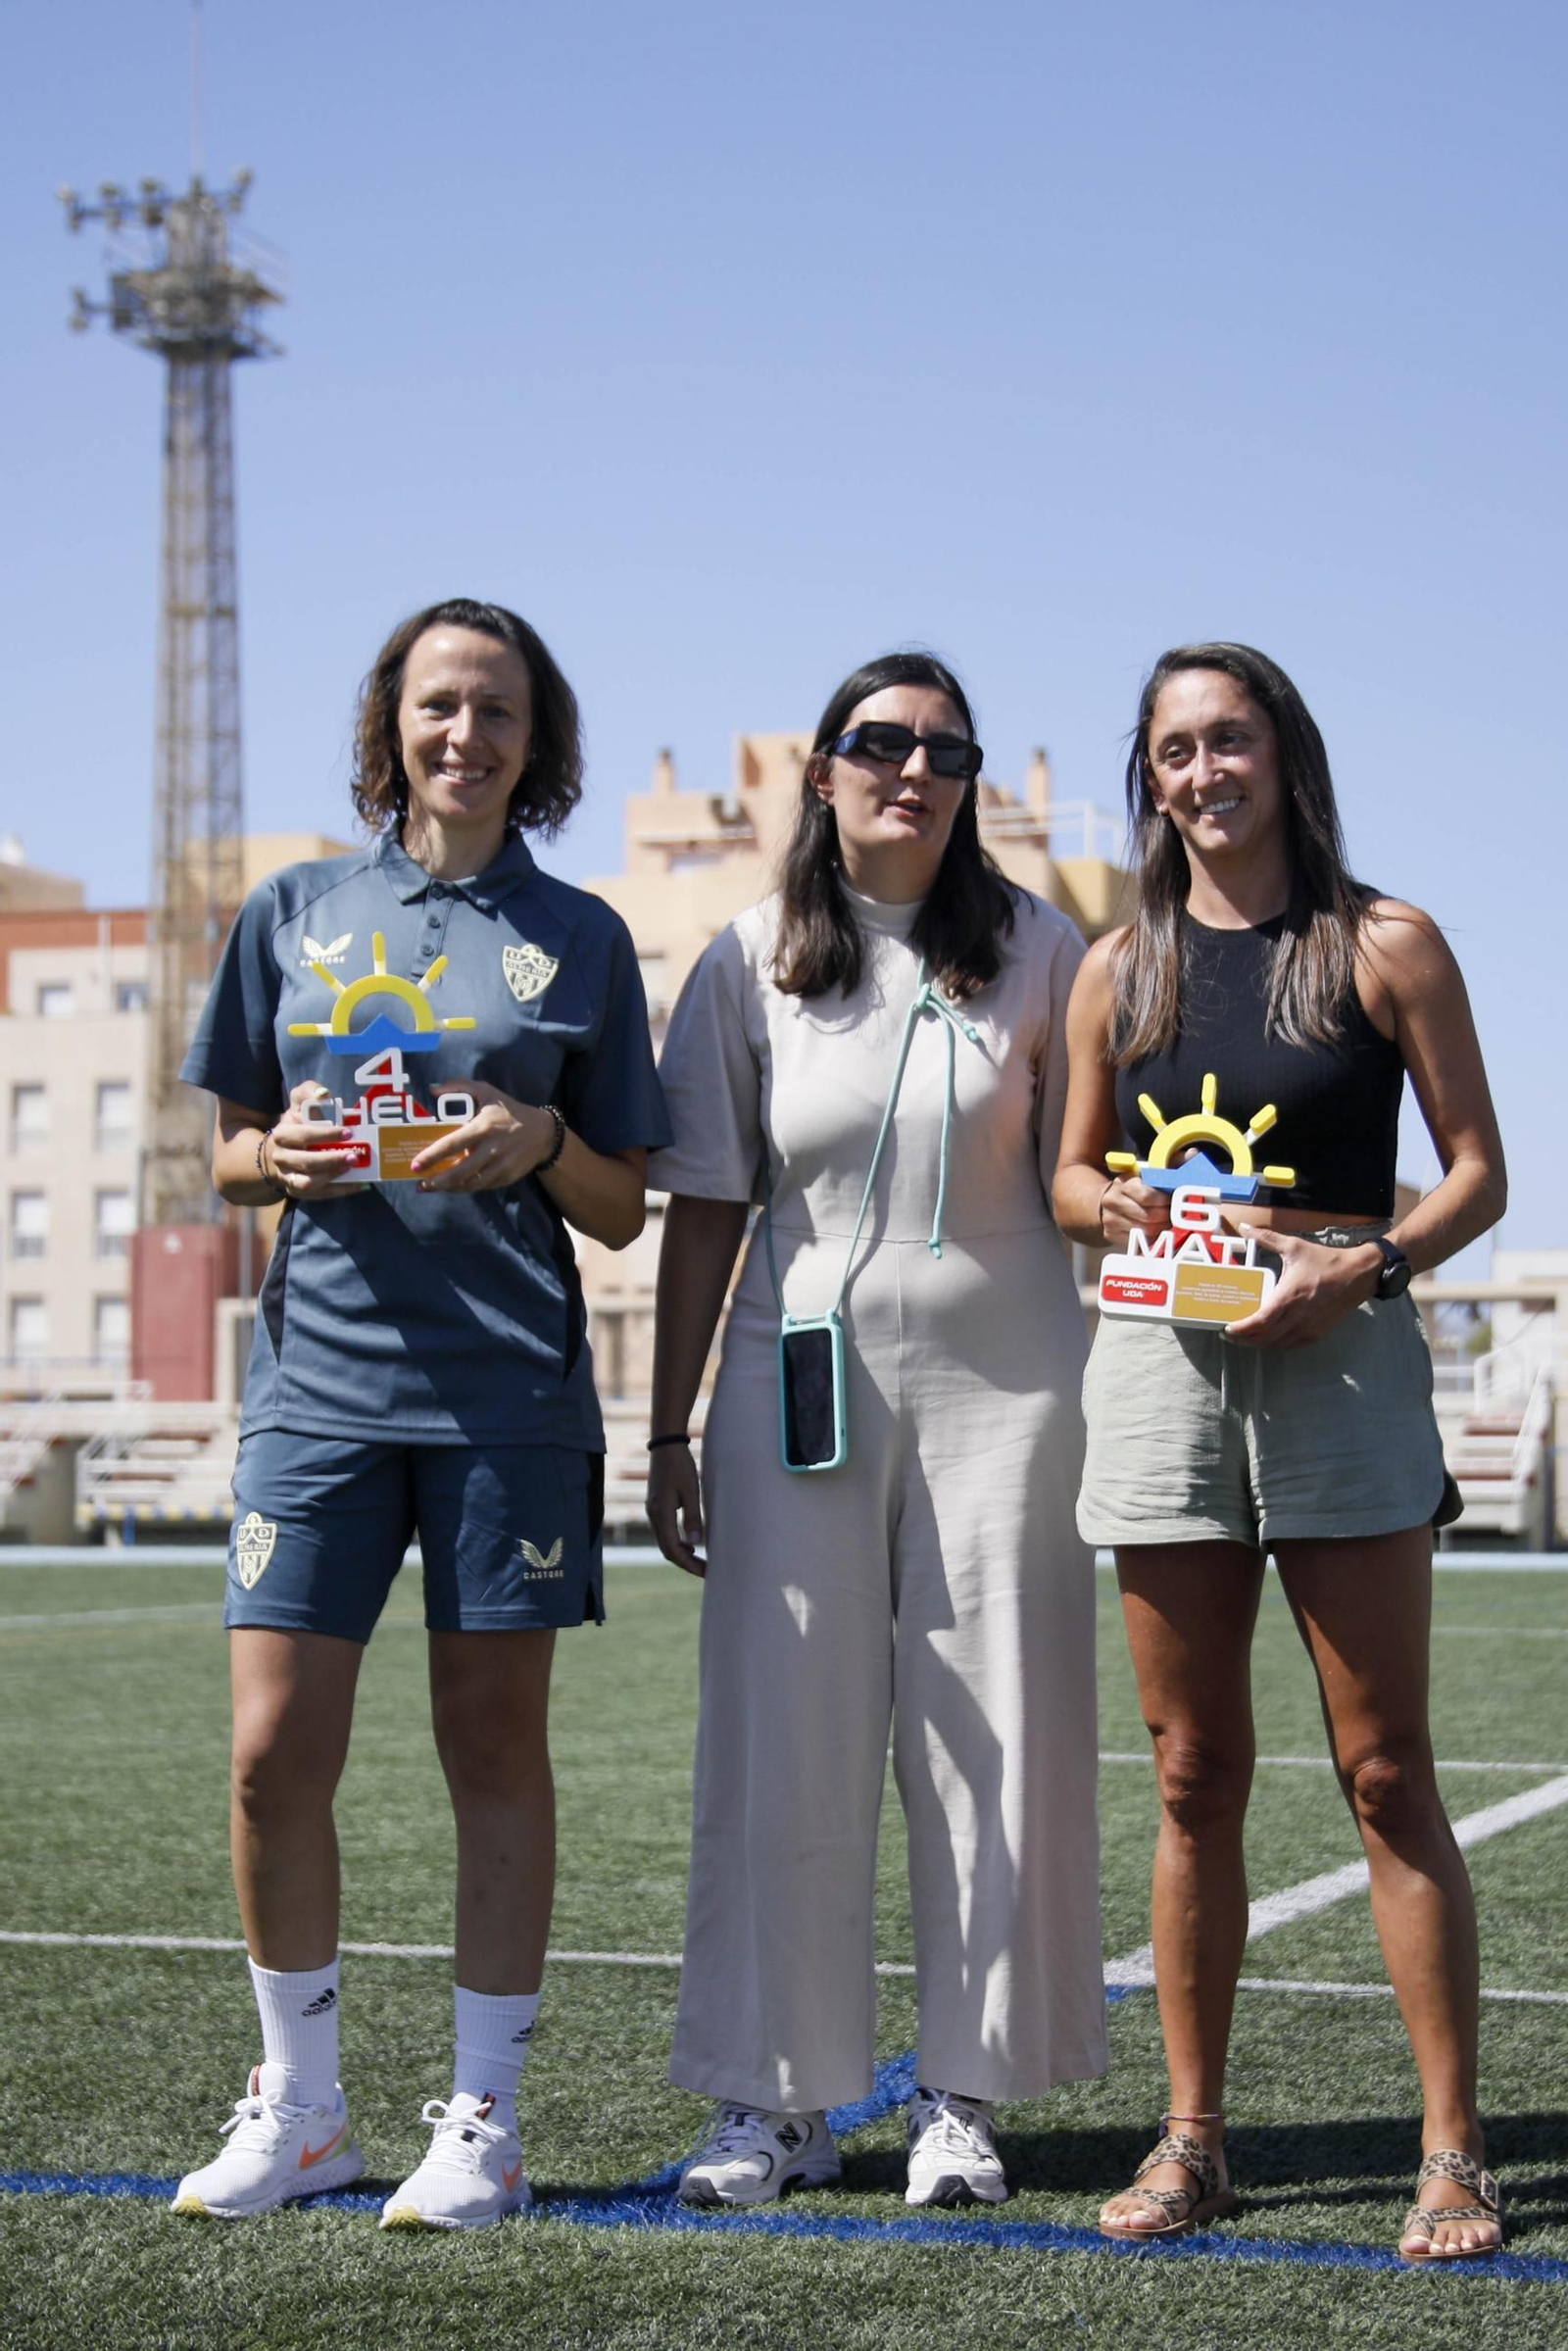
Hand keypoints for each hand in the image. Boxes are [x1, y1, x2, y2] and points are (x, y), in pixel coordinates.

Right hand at [262, 1081, 370, 1199]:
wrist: (278, 1151)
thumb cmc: (296, 1123)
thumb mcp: (299, 1102)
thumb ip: (309, 1091)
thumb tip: (324, 1094)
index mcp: (282, 1135)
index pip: (303, 1135)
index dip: (325, 1135)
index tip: (348, 1132)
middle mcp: (281, 1157)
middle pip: (306, 1162)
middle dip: (331, 1159)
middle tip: (355, 1156)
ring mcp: (288, 1177)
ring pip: (307, 1183)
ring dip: (332, 1177)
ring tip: (353, 1170)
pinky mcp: (297, 1191)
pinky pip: (318, 1195)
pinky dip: (339, 1191)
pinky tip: (358, 1184)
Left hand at [410, 1080, 560, 1191]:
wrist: (544, 1134)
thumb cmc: (509, 1111)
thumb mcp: (487, 1091)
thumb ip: (460, 1086)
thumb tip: (433, 1089)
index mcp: (484, 1127)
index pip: (453, 1144)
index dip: (432, 1156)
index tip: (415, 1164)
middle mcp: (492, 1149)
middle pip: (459, 1172)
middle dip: (436, 1181)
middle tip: (420, 1184)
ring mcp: (501, 1166)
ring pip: (470, 1184)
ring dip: (448, 1188)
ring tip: (430, 1188)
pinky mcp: (507, 1177)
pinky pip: (481, 1186)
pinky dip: (465, 1188)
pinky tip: (452, 1186)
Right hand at [647, 1442, 705, 1577]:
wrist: (665, 1445)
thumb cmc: (680, 1465)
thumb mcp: (691, 1490)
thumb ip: (693, 1517)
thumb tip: (696, 1544)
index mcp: (661, 1513)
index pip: (673, 1549)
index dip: (689, 1564)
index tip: (706, 1572)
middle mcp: (653, 1515)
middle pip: (666, 1550)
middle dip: (685, 1563)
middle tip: (705, 1571)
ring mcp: (653, 1511)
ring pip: (664, 1542)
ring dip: (680, 1553)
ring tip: (700, 1560)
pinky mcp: (656, 1506)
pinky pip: (664, 1532)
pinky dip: (675, 1542)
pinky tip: (689, 1543)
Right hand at [1100, 1174, 1170, 1248]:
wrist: (1106, 1200)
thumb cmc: (1130, 1189)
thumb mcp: (1140, 1178)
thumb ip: (1157, 1182)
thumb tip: (1179, 1189)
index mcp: (1122, 1184)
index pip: (1147, 1196)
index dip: (1164, 1201)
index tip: (1173, 1201)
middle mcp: (1113, 1201)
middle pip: (1148, 1216)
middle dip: (1166, 1217)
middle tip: (1173, 1215)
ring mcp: (1110, 1219)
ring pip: (1145, 1230)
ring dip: (1161, 1228)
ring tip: (1166, 1222)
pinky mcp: (1111, 1234)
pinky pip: (1139, 1240)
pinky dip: (1151, 1237)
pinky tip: (1155, 1230)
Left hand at [1225, 1234, 1382, 1348]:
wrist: (1359, 1275)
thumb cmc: (1326, 1261)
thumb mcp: (1294, 1246)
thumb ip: (1266, 1238)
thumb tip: (1245, 1227)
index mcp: (1289, 1296)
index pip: (1260, 1321)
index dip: (1242, 1329)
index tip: (1227, 1328)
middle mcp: (1298, 1316)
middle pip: (1265, 1338)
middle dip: (1244, 1340)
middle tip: (1229, 1335)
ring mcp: (1309, 1327)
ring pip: (1278, 1344)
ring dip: (1259, 1344)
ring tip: (1245, 1338)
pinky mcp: (1318, 1332)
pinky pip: (1293, 1345)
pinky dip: (1277, 1345)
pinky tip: (1268, 1339)